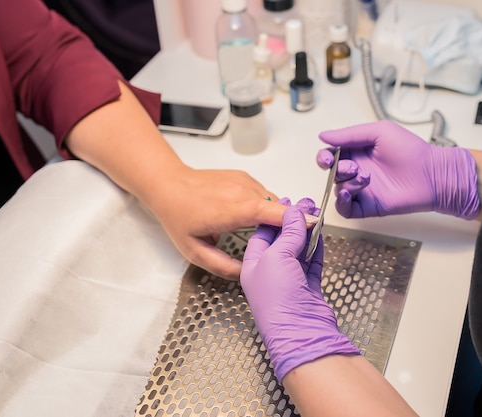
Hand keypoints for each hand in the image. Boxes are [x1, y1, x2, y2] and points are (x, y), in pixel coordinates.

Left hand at [150, 168, 287, 279]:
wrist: (169, 184)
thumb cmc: (179, 216)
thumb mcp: (195, 251)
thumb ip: (223, 266)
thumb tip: (247, 275)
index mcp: (231, 210)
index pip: (268, 211)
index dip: (292, 218)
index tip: (313, 224)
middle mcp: (241, 191)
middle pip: (277, 207)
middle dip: (290, 222)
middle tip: (292, 242)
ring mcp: (244, 181)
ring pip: (273, 200)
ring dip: (277, 216)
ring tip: (272, 233)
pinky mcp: (244, 177)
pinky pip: (264, 194)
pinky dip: (267, 206)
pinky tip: (257, 219)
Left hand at [241, 200, 359, 383]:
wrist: (300, 333)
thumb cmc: (277, 300)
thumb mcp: (277, 257)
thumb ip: (288, 233)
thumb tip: (296, 213)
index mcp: (252, 264)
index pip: (262, 232)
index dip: (276, 214)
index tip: (290, 201)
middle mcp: (268, 272)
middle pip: (281, 239)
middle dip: (293, 221)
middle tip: (307, 204)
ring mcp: (288, 280)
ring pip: (298, 249)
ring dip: (307, 232)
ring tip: (316, 214)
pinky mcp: (307, 288)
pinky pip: (311, 262)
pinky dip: (316, 247)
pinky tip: (320, 235)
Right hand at [316, 120, 479, 219]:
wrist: (430, 173)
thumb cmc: (410, 149)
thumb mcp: (378, 132)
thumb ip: (349, 134)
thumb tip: (322, 136)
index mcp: (356, 152)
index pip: (330, 155)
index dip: (324, 157)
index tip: (327, 158)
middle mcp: (356, 171)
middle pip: (332, 173)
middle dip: (337, 169)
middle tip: (353, 167)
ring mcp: (361, 190)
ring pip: (337, 189)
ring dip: (346, 183)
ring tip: (366, 178)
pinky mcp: (367, 206)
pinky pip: (345, 209)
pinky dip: (341, 203)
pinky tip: (348, 195)